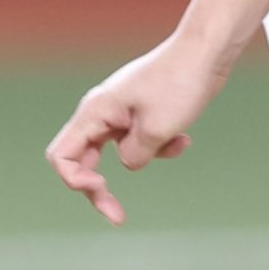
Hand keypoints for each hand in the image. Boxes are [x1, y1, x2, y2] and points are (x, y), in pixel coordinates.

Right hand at [44, 33, 231, 224]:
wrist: (206, 52)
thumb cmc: (179, 84)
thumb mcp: (156, 131)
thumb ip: (134, 157)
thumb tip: (129, 164)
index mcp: (95, 111)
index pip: (62, 156)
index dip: (75, 181)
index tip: (102, 189)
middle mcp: (102, 112)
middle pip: (83, 160)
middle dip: (100, 189)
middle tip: (118, 216)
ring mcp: (121, 112)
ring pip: (119, 152)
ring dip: (145, 158)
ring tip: (174, 143)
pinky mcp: (141, 113)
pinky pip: (141, 142)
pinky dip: (160, 146)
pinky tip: (184, 138)